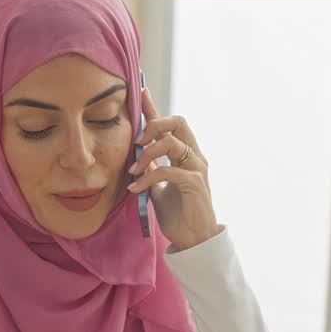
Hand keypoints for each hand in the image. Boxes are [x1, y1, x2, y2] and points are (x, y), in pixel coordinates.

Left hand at [127, 88, 220, 250]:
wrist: (194, 239)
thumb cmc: (178, 214)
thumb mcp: (159, 186)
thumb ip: (152, 168)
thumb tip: (137, 156)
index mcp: (187, 154)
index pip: (171, 125)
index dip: (154, 108)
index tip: (140, 92)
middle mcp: (195, 156)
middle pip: (178, 122)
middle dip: (153, 126)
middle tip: (136, 143)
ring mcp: (197, 168)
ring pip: (171, 143)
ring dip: (146, 154)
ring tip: (133, 171)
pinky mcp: (194, 184)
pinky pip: (167, 171)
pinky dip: (147, 178)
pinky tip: (135, 189)